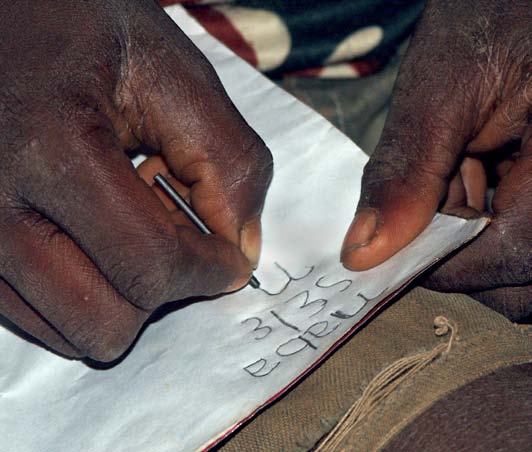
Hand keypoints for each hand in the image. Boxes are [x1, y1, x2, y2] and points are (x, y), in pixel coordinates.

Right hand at [0, 0, 271, 360]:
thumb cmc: (82, 31)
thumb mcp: (173, 72)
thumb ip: (228, 159)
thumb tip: (241, 247)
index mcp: (51, 147)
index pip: (150, 263)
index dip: (209, 273)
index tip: (230, 261)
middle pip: (106, 322)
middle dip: (164, 292)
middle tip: (178, 238)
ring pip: (71, 330)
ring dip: (124, 296)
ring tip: (131, 228)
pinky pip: (39, 316)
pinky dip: (86, 292)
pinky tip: (94, 236)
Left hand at [341, 0, 531, 321]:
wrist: (515, 1)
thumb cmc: (490, 18)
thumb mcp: (441, 91)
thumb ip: (406, 177)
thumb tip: (362, 254)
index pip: (513, 256)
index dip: (444, 263)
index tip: (393, 252)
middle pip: (521, 274)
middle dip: (460, 252)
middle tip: (431, 197)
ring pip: (521, 259)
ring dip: (472, 236)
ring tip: (457, 170)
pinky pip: (521, 232)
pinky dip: (487, 216)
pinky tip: (472, 172)